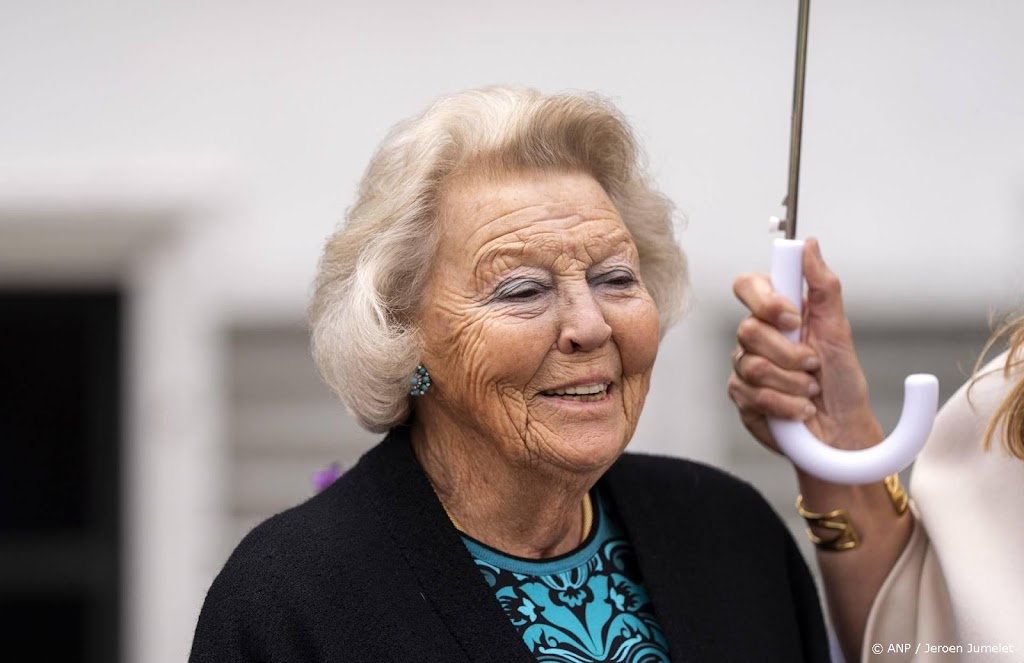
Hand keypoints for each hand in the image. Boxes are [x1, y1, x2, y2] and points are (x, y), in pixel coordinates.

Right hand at [727, 238, 882, 461]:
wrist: (841, 430)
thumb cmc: (841, 382)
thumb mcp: (839, 329)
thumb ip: (822, 286)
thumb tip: (809, 245)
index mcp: (776, 313)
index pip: (747, 286)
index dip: (765, 300)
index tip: (793, 318)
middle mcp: (755, 338)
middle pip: (748, 329)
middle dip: (790, 353)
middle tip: (814, 364)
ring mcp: (744, 368)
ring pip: (752, 365)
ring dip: (792, 382)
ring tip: (811, 390)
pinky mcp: (742, 399)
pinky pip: (753, 395)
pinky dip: (786, 404)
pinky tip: (800, 408)